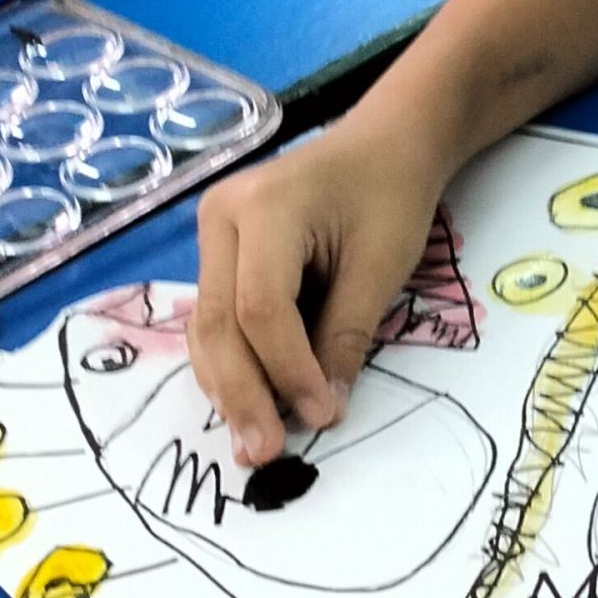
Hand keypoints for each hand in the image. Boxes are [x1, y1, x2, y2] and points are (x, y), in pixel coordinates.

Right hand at [191, 117, 449, 466]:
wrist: (383, 145)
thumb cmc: (391, 194)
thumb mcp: (381, 265)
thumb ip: (345, 336)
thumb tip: (321, 411)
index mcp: (263, 207)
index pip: (261, 308)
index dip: (287, 370)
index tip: (322, 415)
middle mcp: (221, 216)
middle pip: (220, 322)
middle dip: (244, 394)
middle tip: (266, 452)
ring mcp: (211, 233)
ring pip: (207, 327)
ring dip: (230, 387)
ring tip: (255, 442)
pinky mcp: (216, 253)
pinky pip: (215, 317)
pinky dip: (232, 363)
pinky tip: (250, 404)